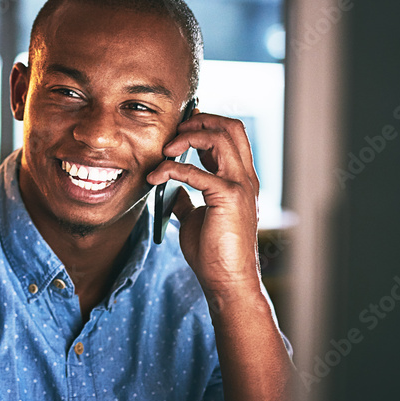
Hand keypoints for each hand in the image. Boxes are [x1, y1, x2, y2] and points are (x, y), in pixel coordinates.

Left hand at [146, 111, 261, 297]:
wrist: (227, 280)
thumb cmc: (213, 253)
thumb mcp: (196, 218)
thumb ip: (188, 199)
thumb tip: (172, 189)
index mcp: (240, 179)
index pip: (229, 136)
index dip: (204, 125)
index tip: (178, 130)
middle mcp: (245, 177)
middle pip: (231, 127)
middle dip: (200, 120)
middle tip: (173, 132)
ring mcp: (240, 185)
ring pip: (220, 137)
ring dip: (187, 137)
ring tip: (165, 151)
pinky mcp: (228, 197)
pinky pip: (195, 171)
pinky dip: (171, 169)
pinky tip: (154, 178)